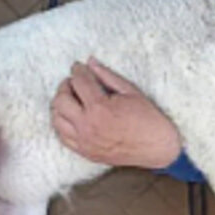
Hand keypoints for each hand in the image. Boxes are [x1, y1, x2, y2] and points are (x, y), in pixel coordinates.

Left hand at [50, 57, 181, 168]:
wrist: (157, 148)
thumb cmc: (148, 119)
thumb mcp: (130, 91)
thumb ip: (107, 76)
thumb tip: (90, 62)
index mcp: (100, 108)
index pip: (79, 82)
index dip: (77, 70)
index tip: (78, 66)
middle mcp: (87, 125)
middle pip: (61, 100)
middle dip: (65, 86)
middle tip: (74, 81)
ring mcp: (84, 141)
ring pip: (57, 119)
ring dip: (60, 105)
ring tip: (71, 98)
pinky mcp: (85, 152)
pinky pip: (62, 136)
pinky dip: (62, 124)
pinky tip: (71, 116)